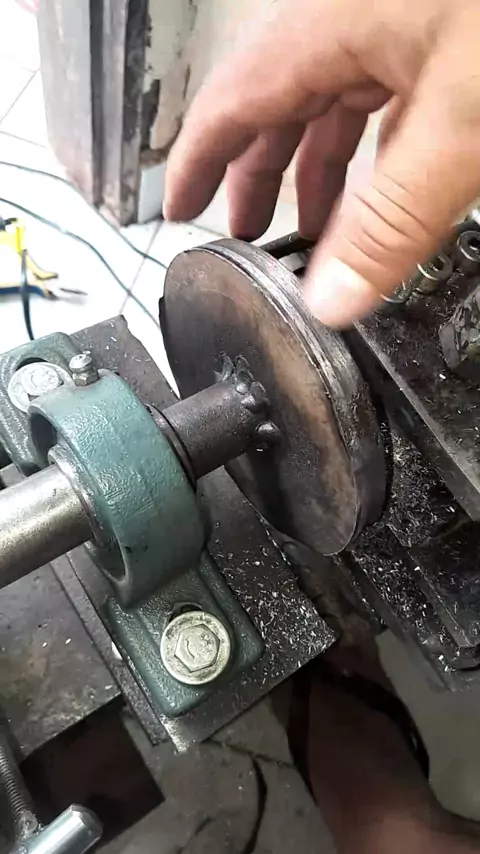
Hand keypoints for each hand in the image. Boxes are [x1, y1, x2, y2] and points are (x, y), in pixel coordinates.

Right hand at [164, 0, 479, 326]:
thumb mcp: (460, 126)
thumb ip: (394, 220)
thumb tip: (333, 301)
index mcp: (330, 27)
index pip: (231, 102)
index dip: (197, 161)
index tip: (176, 208)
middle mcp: (351, 16)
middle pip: (277, 105)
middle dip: (256, 176)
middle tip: (244, 235)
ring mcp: (397, 21)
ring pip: (333, 101)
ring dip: (316, 168)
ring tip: (310, 227)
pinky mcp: (440, 33)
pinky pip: (384, 96)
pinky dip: (372, 148)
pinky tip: (384, 184)